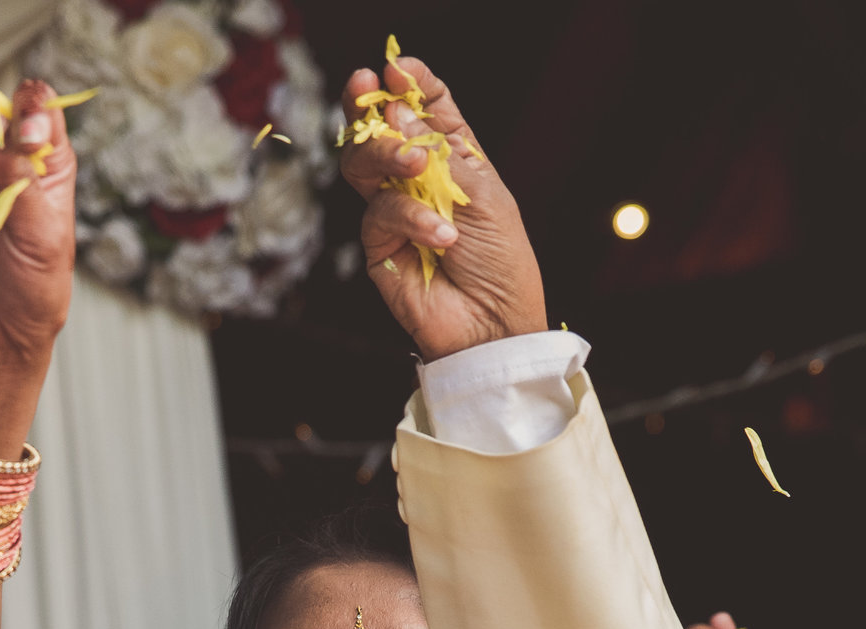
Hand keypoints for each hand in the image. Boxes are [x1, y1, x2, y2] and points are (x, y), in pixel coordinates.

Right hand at [337, 52, 545, 360]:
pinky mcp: (379, 247)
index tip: (397, 67)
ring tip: (415, 165)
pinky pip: (378, 215)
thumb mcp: (484, 192)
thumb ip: (440, 152)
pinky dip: (409, 219)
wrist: (496, 323)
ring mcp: (394, 213)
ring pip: (364, 165)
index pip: (425, 109)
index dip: (410, 84)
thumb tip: (395, 110)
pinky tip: (441, 236)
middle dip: (370, 106)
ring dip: (386, 155)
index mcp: (452, 159)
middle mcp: (418, 181)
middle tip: (368, 88)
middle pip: (379, 131)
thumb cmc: (502, 260)